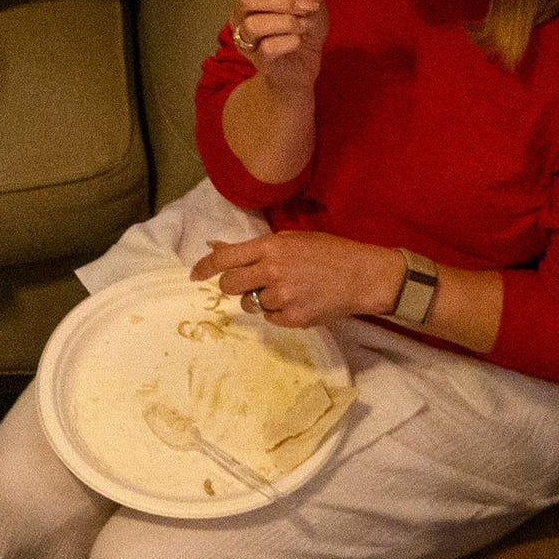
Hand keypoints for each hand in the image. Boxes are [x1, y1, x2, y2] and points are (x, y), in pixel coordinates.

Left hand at [191, 229, 403, 330]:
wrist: (364, 276)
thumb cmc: (330, 252)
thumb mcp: (292, 239)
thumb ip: (253, 247)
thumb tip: (214, 246)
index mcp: (271, 248)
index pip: (225, 258)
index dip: (205, 268)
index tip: (194, 275)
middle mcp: (272, 272)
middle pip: (229, 285)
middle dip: (232, 285)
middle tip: (248, 283)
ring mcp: (282, 297)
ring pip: (250, 304)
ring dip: (259, 298)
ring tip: (286, 289)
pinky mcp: (292, 319)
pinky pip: (269, 318)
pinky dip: (278, 312)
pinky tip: (298, 301)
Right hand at [227, 0, 338, 96]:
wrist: (303, 65)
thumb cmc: (303, 30)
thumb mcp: (313, 5)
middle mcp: (243, 14)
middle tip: (309, 7)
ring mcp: (246, 38)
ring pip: (253, 24)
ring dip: (286, 22)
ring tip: (304, 26)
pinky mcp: (257, 60)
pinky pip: (267, 47)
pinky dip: (289, 42)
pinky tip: (298, 42)